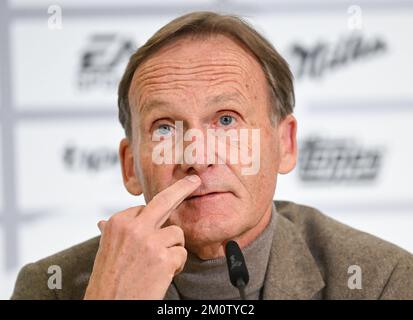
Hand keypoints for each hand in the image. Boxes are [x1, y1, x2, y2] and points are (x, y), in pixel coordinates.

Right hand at [84, 175, 200, 298]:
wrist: (108, 306)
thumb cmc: (107, 281)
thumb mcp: (105, 251)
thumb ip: (111, 233)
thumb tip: (102, 222)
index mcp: (118, 222)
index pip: (144, 209)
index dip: (154, 219)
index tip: (164, 209)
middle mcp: (134, 227)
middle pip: (164, 200)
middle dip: (182, 188)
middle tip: (194, 182)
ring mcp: (149, 241)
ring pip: (176, 233)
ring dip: (173, 249)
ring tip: (159, 265)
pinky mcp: (163, 258)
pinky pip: (181, 253)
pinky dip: (176, 265)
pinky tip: (163, 275)